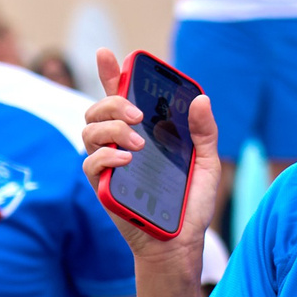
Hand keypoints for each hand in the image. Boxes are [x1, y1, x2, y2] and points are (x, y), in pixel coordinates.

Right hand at [80, 48, 221, 264]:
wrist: (180, 243)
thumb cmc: (190, 203)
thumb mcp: (207, 163)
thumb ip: (203, 132)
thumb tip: (200, 99)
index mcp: (142, 133)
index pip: (120, 96)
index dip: (110, 73)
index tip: (108, 54)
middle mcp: (119, 144)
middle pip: (97, 108)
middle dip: (113, 101)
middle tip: (138, 113)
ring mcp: (106, 164)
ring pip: (89, 130)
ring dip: (111, 127)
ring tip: (136, 143)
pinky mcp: (100, 185)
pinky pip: (90, 161)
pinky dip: (105, 155)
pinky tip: (126, 160)